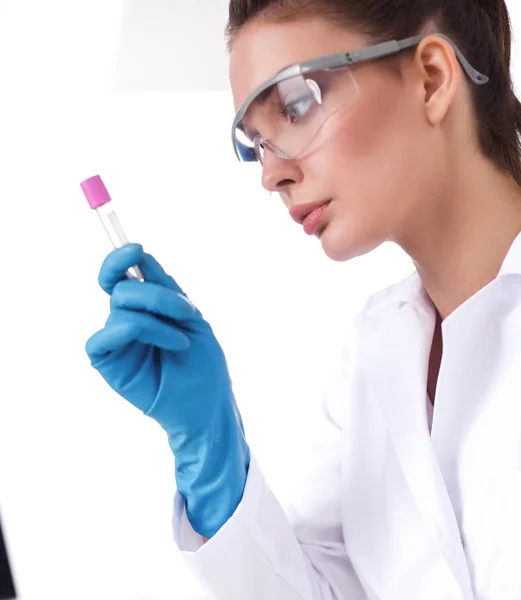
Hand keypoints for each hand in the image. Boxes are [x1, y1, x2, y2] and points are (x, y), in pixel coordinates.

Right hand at [85, 243, 248, 537]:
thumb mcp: (190, 317)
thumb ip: (164, 287)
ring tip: (182, 340)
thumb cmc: (203, 363)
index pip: (122, 275)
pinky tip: (160, 342)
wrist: (207, 404)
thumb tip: (138, 254)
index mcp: (146, 307)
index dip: (120, 257)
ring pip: (120, 306)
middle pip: (123, 286)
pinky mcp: (108, 362)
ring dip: (157, 317)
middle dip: (157, 294)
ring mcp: (117, 340)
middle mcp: (127, 319)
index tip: (135, 248)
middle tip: (187, 313)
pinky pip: (104, 336)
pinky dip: (134, 331)